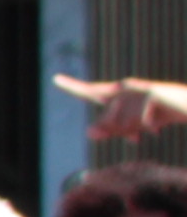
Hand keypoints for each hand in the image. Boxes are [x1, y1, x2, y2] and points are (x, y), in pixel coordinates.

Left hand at [61, 73, 186, 144]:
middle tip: (136, 137)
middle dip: (121, 132)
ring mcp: (140, 89)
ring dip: (137, 129)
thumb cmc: (161, 116)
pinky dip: (150, 127)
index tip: (55, 79)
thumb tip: (90, 132)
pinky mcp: (154, 93)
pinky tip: (160, 125)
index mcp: (119, 94)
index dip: (73, 86)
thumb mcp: (135, 126)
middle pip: (108, 120)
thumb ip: (113, 130)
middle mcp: (127, 88)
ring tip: (151, 128)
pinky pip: (142, 121)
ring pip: (123, 121)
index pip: (92, 92)